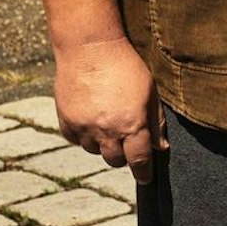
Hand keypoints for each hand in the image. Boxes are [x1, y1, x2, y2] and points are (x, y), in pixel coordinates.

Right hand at [52, 36, 166, 182]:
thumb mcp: (150, 91)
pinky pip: (76, 140)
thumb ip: (156, 121)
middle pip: (116, 161)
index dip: (144, 172)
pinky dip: (84, 135)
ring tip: (107, 122)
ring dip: (103, 144)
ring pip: (95, 151)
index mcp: (132, 124)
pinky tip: (90, 118)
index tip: (146, 177)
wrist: (89, 48)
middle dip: (124, 156)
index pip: (139, 160)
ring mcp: (84, 128)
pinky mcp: (66, 121)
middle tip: (127, 142)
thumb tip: (160, 148)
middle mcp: (107, 131)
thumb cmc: (126, 66)